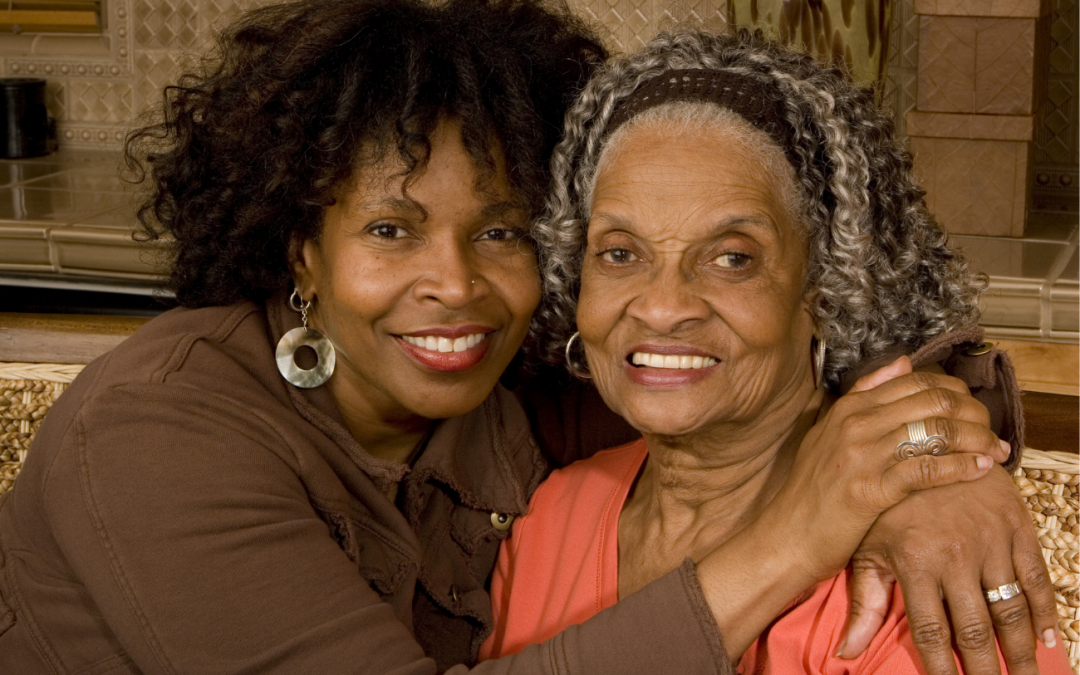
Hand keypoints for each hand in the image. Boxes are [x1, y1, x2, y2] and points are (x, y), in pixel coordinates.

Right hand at [774, 357, 1009, 582]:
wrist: (788, 535)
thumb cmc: (814, 490)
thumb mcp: (829, 433)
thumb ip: (864, 396)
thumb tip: (903, 362)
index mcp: (848, 407)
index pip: (916, 381)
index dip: (955, 392)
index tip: (976, 410)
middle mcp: (856, 424)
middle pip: (932, 401)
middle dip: (974, 414)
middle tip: (994, 433)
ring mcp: (862, 456)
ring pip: (935, 431)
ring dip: (976, 440)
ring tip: (996, 452)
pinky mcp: (870, 490)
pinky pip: (927, 469)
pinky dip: (961, 467)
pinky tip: (980, 470)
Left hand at [841, 466, 1057, 674]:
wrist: (923, 438)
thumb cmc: (887, 502)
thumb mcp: (867, 547)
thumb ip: (863, 603)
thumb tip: (844, 653)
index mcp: (915, 560)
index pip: (932, 631)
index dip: (944, 670)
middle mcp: (955, 553)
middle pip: (976, 628)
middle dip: (989, 670)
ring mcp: (989, 539)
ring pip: (1011, 608)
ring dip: (1024, 650)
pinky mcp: (1014, 524)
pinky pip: (1036, 575)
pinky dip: (1047, 610)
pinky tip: (1051, 639)